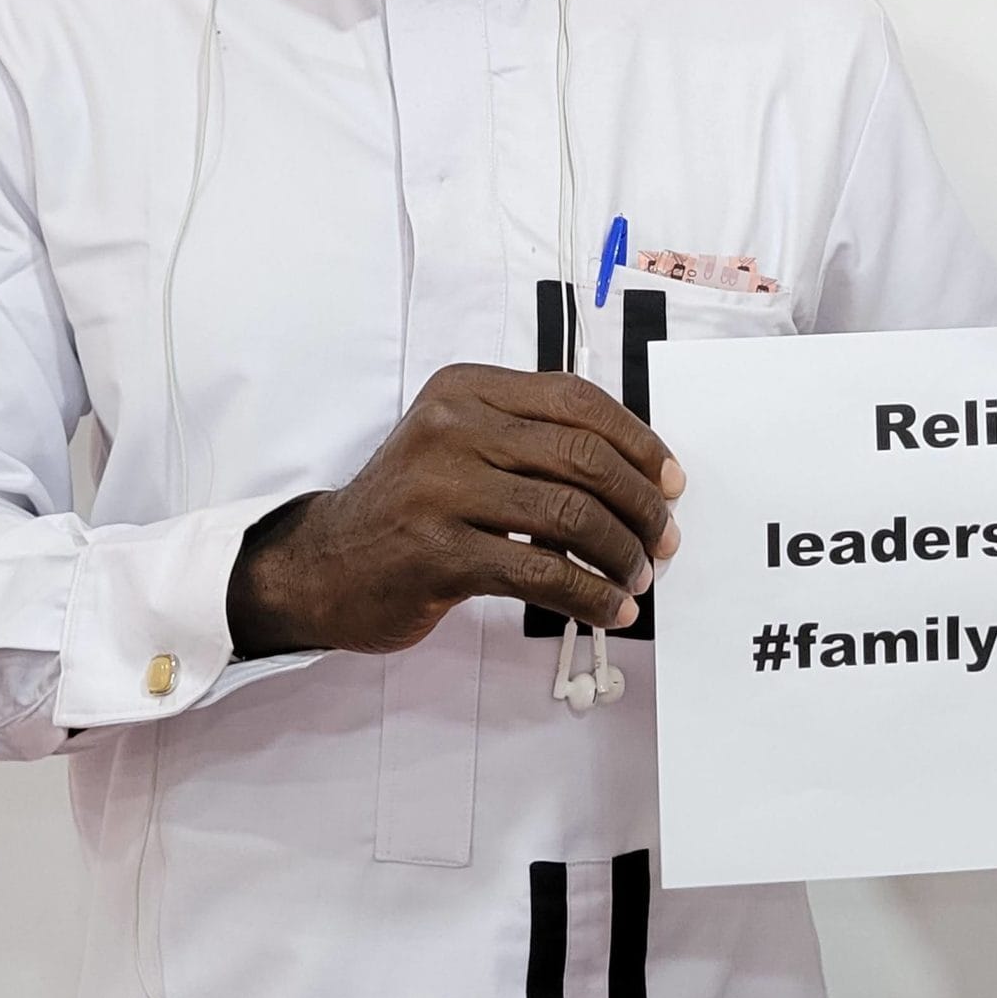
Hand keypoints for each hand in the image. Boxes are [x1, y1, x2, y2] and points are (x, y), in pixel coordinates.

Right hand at [227, 364, 685, 655]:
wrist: (325, 564)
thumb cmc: (410, 507)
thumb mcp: (461, 445)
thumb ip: (533, 442)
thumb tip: (640, 476)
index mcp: (466, 388)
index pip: (575, 399)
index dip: (638, 441)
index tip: (671, 480)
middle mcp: (451, 427)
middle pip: (582, 456)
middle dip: (641, 503)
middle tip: (664, 540)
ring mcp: (440, 488)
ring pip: (570, 515)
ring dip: (622, 553)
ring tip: (637, 578)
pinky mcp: (437, 552)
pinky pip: (540, 572)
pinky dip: (589, 594)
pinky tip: (608, 609)